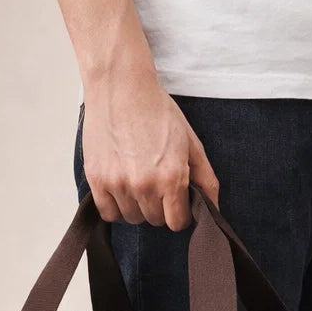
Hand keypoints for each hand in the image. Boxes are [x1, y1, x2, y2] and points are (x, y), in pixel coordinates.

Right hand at [81, 73, 218, 230]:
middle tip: (155, 182)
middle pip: (155, 221)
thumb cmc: (157, 112)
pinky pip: (109, 213)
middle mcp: (145, 185)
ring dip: (137, 206)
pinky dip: (115, 206)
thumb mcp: (190, 143)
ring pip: (132, 218)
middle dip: (159, 207)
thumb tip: (214, 208)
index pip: (177, 222)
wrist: (121, 87)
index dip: (179, 213)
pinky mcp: (97, 180)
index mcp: (172, 177)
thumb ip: (205, 179)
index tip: (175, 200)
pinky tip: (120, 186)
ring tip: (137, 178)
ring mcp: (118, 184)